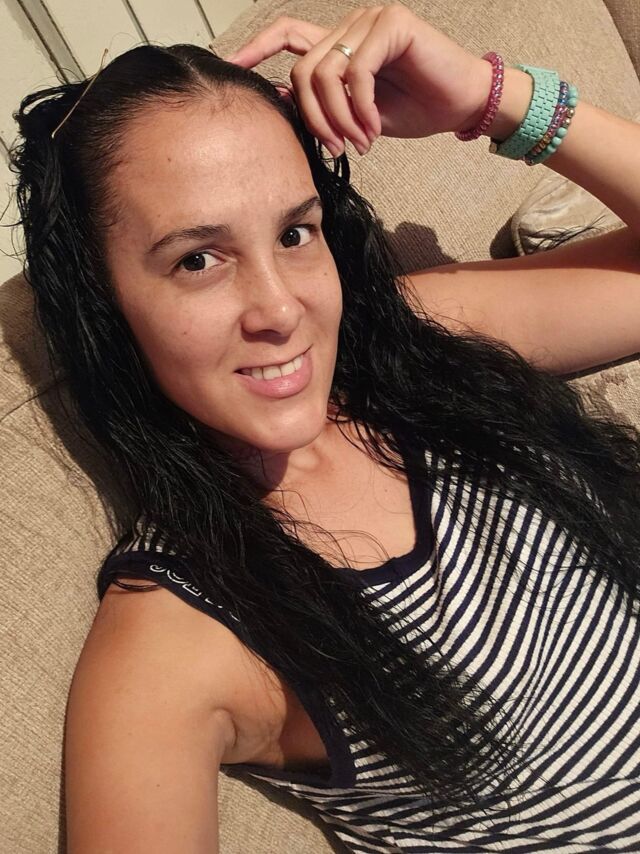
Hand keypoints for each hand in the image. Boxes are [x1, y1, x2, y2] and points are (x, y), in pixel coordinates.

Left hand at [225, 4, 490, 155]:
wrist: (462, 104)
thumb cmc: (416, 109)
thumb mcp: (358, 116)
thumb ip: (324, 106)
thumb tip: (279, 103)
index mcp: (340, 45)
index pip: (287, 35)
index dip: (256, 49)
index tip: (232, 69)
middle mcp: (351, 26)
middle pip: (302, 69)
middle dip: (313, 117)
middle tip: (334, 147)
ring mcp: (371, 20)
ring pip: (325, 72)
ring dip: (337, 118)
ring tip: (358, 142)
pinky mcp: (392, 25)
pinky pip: (356, 71)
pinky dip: (360, 109)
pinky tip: (373, 130)